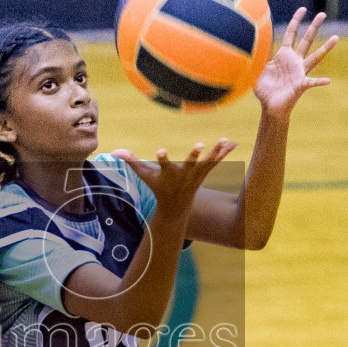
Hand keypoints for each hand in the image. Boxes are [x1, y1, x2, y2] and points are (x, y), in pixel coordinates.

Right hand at [115, 139, 236, 216]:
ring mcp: (196, 175)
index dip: (162, 158)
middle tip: (199, 144)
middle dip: (194, 155)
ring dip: (216, 152)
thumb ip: (131, 162)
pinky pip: (216, 162)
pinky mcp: (204, 174)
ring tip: (224, 140)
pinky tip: (233, 143)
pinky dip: (224, 153)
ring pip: (207, 162)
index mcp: (168, 174)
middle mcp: (183, 174)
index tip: (160, 151)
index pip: (163, 164)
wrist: (176, 206)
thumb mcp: (144, 175)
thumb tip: (114, 152)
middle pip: (190, 163)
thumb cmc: (158, 187)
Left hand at [253, 8, 338, 117]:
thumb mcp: (256, 70)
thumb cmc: (264, 90)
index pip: (291, 34)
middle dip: (314, 27)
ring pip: (315, 57)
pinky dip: (319, 82)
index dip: (296, 21)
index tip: (303, 9)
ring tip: (336, 37)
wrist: (270, 108)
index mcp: (284, 55)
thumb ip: (255, 58)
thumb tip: (246, 47)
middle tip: (323, 14)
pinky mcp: (301, 85)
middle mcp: (295, 61)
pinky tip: (327, 81)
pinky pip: (311, 82)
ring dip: (325, 48)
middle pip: (306, 40)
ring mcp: (300, 72)